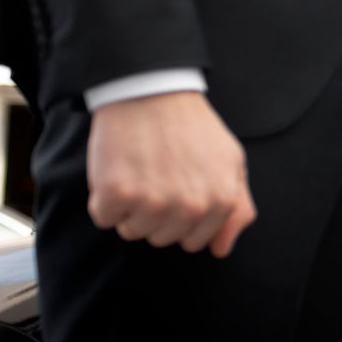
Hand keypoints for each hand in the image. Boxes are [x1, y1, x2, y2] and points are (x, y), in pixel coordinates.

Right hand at [86, 91, 255, 256]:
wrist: (152, 92)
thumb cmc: (190, 126)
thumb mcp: (231, 161)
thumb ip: (236, 208)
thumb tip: (221, 249)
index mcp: (221, 202)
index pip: (194, 240)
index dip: (181, 216)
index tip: (177, 188)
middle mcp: (190, 207)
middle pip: (162, 237)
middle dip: (157, 212)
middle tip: (158, 174)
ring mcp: (153, 203)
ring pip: (133, 231)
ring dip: (131, 206)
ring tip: (140, 169)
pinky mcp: (117, 195)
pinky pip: (105, 218)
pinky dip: (105, 198)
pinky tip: (119, 169)